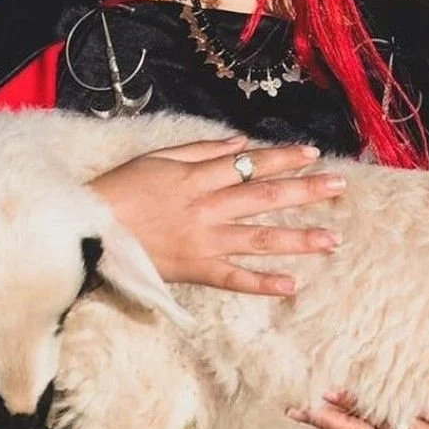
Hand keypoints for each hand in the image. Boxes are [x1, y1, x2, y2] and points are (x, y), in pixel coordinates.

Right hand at [88, 134, 343, 295]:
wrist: (89, 229)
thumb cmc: (120, 189)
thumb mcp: (157, 158)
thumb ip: (200, 150)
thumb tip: (240, 143)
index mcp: (197, 177)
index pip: (250, 164)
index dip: (283, 158)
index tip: (313, 154)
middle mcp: (206, 207)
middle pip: (264, 197)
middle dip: (305, 190)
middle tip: (340, 186)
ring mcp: (203, 240)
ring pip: (258, 238)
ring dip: (297, 238)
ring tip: (332, 239)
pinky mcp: (194, 269)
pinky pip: (232, 278)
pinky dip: (260, 282)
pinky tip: (290, 285)